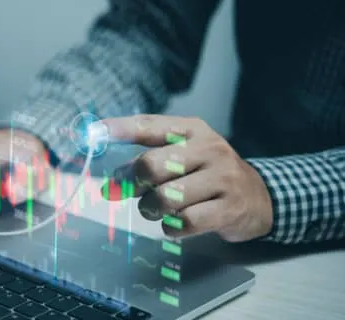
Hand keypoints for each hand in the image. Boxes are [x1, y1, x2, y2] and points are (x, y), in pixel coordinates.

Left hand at [102, 115, 273, 241]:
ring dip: (150, 208)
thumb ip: (145, 162)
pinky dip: (172, 227)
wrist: (260, 197)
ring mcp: (222, 178)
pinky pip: (185, 222)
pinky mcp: (230, 208)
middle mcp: (209, 148)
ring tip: (156, 208)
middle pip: (151, 165)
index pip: (148, 125)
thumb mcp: (182, 156)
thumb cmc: (207, 174)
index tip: (94, 133)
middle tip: (129, 191)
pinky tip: (177, 222)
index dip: (119, 129)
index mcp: (192, 129)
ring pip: (165, 197)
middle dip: (132, 183)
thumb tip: (111, 183)